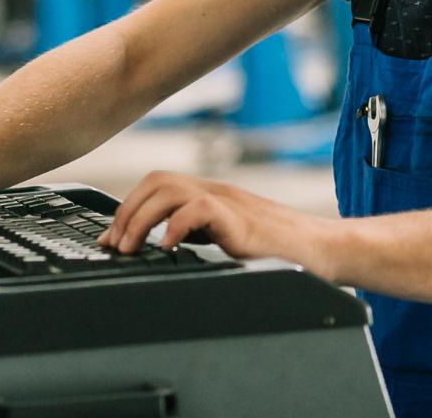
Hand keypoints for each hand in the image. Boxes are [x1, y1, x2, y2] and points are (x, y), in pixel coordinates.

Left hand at [96, 171, 342, 280]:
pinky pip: (199, 210)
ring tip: (131, 248)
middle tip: (114, 245)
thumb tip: (159, 245)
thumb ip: (198, 234)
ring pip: (169, 190)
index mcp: (210, 195)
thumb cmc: (280, 249)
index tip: (109, 238)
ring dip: (141, 218)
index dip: (127, 208)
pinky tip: (167, 248)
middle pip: (157, 181)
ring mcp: (228, 202)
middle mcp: (215, 191)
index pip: (157, 185)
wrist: (322, 249)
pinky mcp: (240, 219)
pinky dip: (175, 226)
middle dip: (127, 212)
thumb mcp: (227, 238)